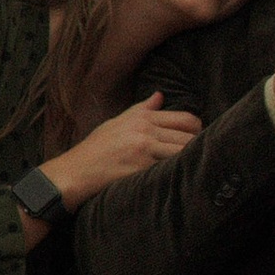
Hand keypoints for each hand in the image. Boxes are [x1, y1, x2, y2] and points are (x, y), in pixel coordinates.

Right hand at [38, 95, 201, 209]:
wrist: (75, 171)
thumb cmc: (95, 149)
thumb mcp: (117, 123)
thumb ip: (141, 109)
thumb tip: (160, 96)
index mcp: (142, 117)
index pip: (186, 118)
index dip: (198, 130)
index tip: (197, 141)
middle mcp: (145, 129)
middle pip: (189, 135)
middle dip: (197, 147)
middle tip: (199, 158)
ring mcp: (144, 148)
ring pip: (184, 151)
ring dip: (190, 161)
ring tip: (191, 169)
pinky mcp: (141, 167)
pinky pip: (170, 168)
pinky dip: (178, 172)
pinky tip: (180, 178)